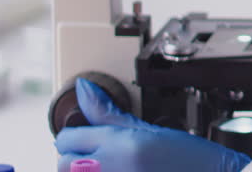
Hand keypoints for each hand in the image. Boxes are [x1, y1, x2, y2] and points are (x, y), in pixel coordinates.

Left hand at [55, 78, 250, 171]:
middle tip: (103, 155)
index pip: (66, 138)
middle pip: (63, 162)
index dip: (77, 135)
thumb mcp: (148, 128)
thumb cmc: (187, 158)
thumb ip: (108, 112)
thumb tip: (84, 88)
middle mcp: (105, 168)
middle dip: (77, 157)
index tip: (90, 137)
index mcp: (116, 144)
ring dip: (86, 171)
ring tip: (112, 167)